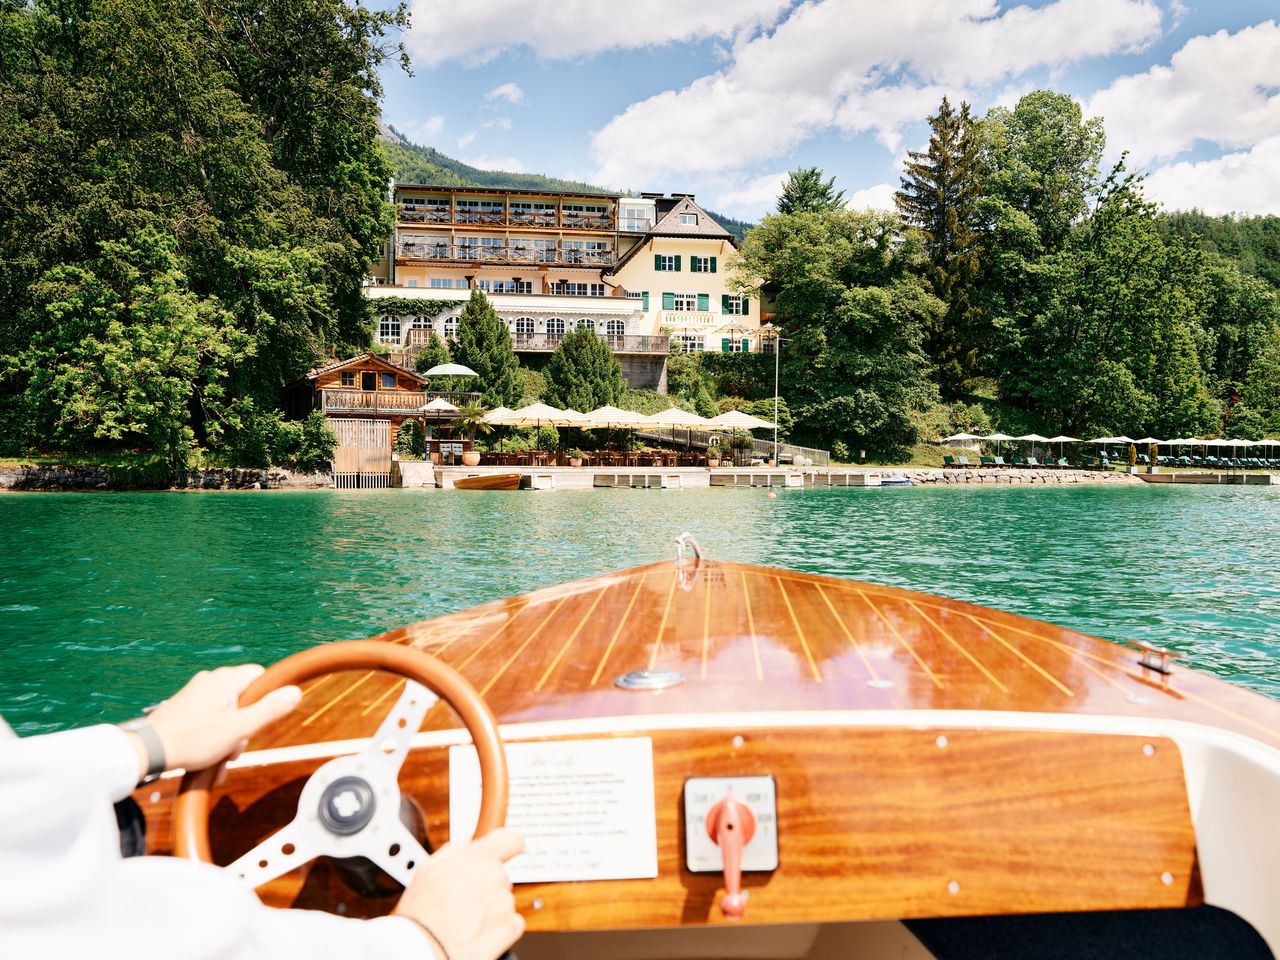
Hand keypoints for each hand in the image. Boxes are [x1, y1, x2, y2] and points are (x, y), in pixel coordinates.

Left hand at [133, 665, 300, 776]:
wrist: (149, 751)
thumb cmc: (193, 739)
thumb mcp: (239, 728)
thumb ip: (269, 710)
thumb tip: (295, 692)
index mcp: (225, 679)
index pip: (260, 677)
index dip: (267, 700)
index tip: (260, 720)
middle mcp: (210, 680)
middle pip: (244, 697)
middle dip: (245, 725)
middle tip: (236, 747)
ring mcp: (196, 692)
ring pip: (227, 710)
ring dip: (230, 734)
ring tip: (220, 757)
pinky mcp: (185, 705)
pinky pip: (210, 716)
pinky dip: (214, 734)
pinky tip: (209, 755)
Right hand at [394, 829, 524, 959]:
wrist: (424, 948)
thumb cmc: (422, 912)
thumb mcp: (428, 869)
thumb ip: (454, 850)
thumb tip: (467, 843)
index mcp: (479, 858)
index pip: (510, 840)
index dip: (507, 846)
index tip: (504, 851)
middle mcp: (497, 877)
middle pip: (500, 876)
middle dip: (485, 885)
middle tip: (462, 898)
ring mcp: (505, 903)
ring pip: (503, 900)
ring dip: (490, 908)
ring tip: (464, 919)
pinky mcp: (510, 927)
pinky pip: (511, 923)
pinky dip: (498, 929)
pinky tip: (477, 932)